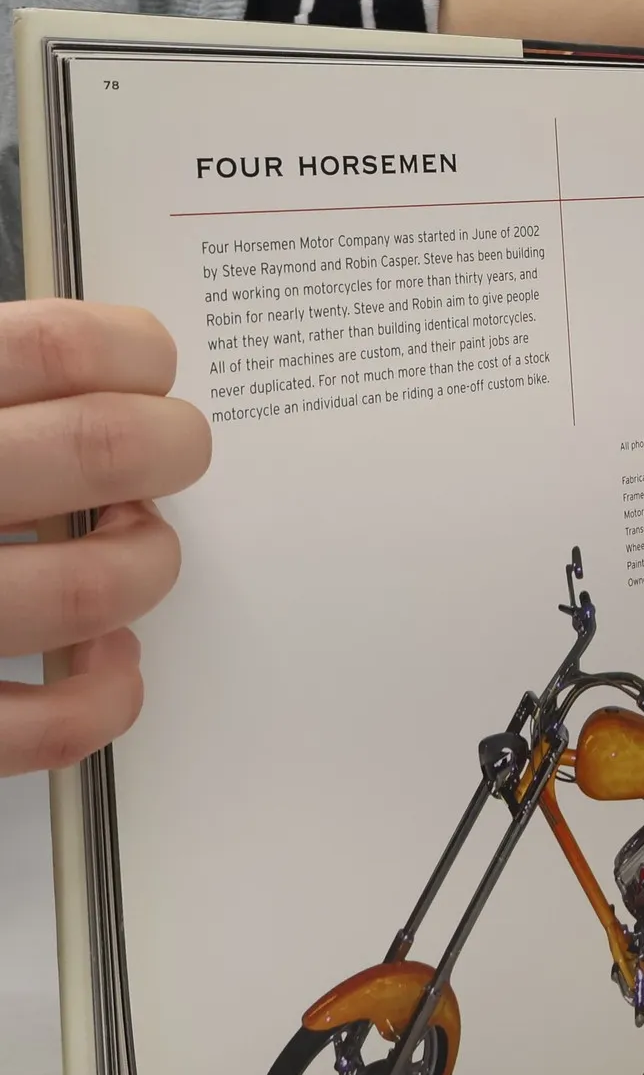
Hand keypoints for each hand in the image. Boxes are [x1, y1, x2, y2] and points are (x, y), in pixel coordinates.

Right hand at [0, 302, 210, 774]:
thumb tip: (77, 363)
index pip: (50, 348)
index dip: (131, 351)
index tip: (149, 366)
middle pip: (100, 449)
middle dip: (171, 446)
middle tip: (171, 451)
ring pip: (92, 588)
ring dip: (147, 565)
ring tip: (134, 547)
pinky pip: (40, 727)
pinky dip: (104, 697)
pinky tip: (106, 661)